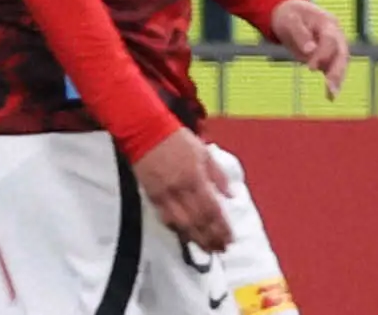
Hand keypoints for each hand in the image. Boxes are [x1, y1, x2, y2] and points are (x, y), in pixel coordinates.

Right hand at [133, 128, 232, 253]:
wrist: (145, 130)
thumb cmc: (176, 139)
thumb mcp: (203, 152)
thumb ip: (219, 175)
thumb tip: (232, 194)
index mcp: (196, 178)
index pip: (213, 210)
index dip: (223, 227)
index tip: (230, 238)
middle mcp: (181, 189)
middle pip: (199, 221)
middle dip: (212, 237)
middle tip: (221, 248)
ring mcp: (165, 194)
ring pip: (182, 224)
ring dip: (197, 238)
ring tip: (207, 248)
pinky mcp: (151, 194)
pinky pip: (165, 217)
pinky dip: (177, 229)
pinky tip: (185, 235)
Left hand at [271, 0, 349, 99]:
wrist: (290, 14)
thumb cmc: (289, 14)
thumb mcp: (290, 19)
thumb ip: (300, 33)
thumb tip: (310, 51)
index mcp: (328, 23)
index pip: (330, 41)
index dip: (322, 54)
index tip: (310, 67)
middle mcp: (336, 36)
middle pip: (341, 54)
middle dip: (337, 71)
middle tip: (330, 86)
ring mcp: (333, 48)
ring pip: (340, 65)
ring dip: (337, 80)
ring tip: (331, 95)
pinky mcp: (327, 57)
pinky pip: (332, 71)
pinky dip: (332, 83)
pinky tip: (330, 97)